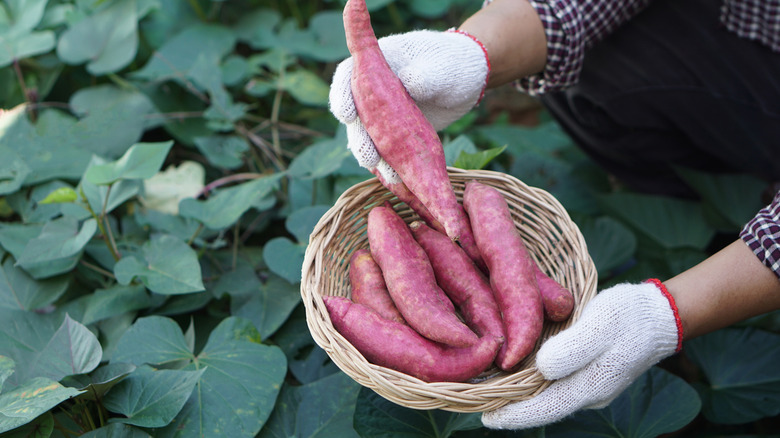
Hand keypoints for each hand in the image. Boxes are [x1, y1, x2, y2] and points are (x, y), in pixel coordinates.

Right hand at [328, 29, 488, 181]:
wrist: (465, 82)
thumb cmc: (452, 64)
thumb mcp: (443, 66)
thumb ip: (427, 73)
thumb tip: (409, 82)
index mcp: (375, 63)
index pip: (348, 75)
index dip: (341, 96)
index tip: (347, 115)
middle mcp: (371, 91)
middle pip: (354, 115)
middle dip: (359, 139)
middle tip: (370, 158)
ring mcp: (381, 115)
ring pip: (367, 139)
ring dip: (374, 158)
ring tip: (391, 176)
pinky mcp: (393, 135)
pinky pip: (384, 152)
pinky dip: (387, 166)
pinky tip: (396, 181)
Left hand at [482, 280, 682, 429]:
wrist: (659, 313)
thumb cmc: (629, 316)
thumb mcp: (599, 324)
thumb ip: (572, 348)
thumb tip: (542, 368)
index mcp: (589, 385)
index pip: (544, 409)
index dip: (513, 415)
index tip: (485, 418)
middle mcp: (588, 392)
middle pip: (543, 406)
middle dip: (512, 406)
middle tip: (478, 401)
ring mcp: (591, 384)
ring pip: (550, 394)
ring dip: (522, 394)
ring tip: (491, 387)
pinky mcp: (591, 372)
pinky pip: (558, 383)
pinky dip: (536, 381)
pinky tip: (519, 370)